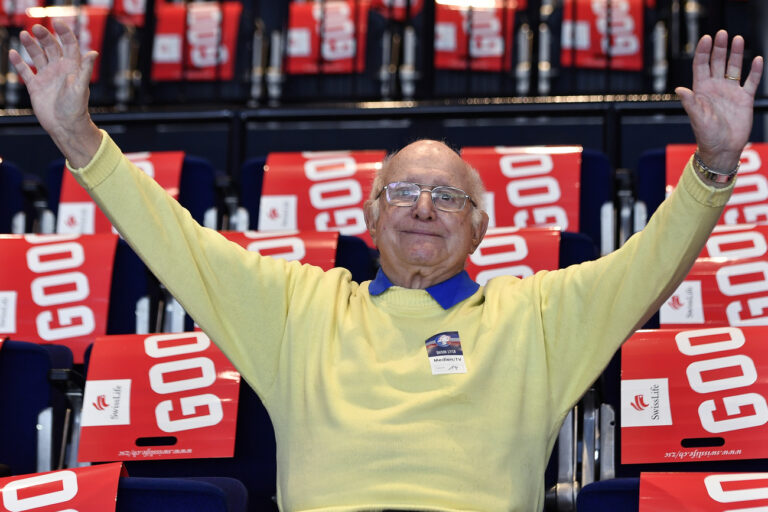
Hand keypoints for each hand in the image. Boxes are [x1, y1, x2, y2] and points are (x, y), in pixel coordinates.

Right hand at [9, 21, 101, 167]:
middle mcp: (59, 70)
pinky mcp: (35, 86)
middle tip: (36, 29)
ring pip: (37, 56)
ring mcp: (47, 77)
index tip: (57, 23)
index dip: (64, 33)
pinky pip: (25, 71)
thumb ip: (85, 70)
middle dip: (44, 37)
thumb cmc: (76, 109)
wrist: (65, 126)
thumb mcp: (81, 87)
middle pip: (51, 47)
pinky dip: (19, 63)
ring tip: (25, 36)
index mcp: (72, 68)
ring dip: (31, 46)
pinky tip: (13, 53)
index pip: (69, 45)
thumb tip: (93, 53)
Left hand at [675, 30, 762, 171]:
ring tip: (738, 40)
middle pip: (717, 63)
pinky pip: (751, 81)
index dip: (702, 52)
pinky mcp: (744, 99)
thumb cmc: (706, 136)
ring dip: (736, 54)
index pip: (700, 66)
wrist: (722, 150)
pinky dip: (755, 71)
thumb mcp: (697, 118)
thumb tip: (679, 89)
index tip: (706, 38)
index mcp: (701, 91)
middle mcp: (715, 88)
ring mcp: (730, 92)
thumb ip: (690, 103)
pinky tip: (757, 60)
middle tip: (722, 34)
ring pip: (734, 68)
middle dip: (719, 48)